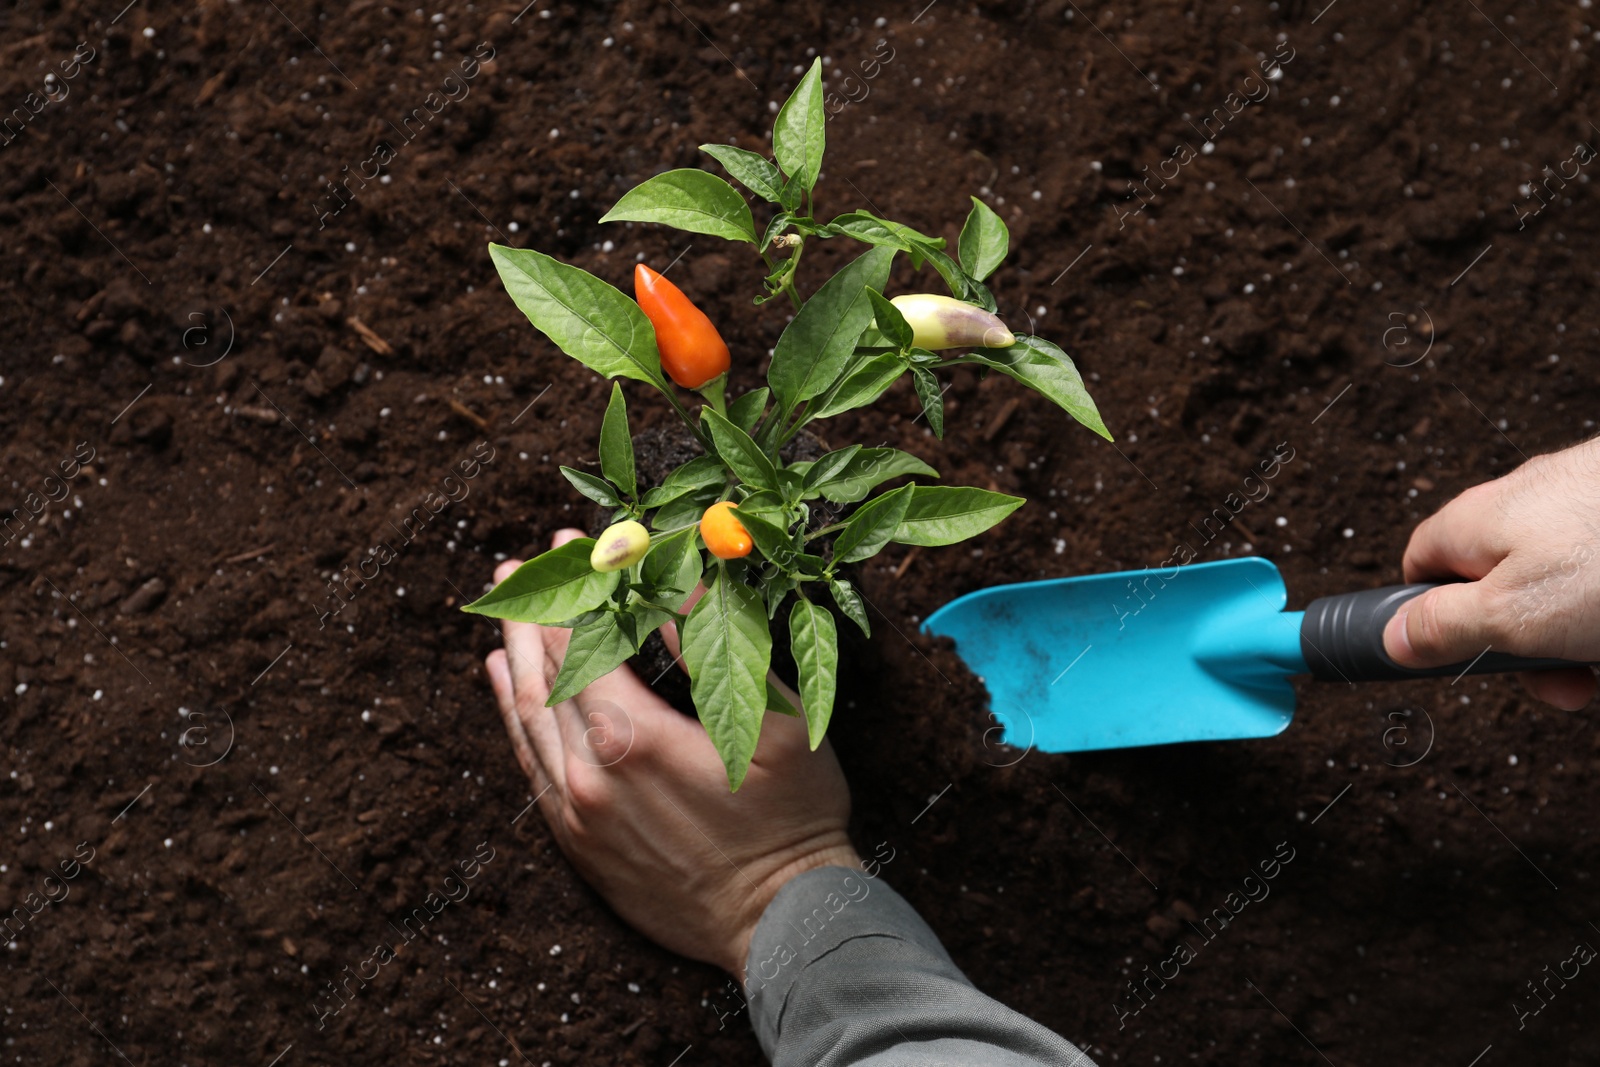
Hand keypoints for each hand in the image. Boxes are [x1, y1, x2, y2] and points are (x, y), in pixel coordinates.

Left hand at [483, 529, 859, 977]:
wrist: (781, 919)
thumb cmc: (792, 815)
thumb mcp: (770, 717)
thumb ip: (711, 645)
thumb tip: (674, 577)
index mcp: (630, 735)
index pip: (583, 638)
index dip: (573, 585)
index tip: (566, 542)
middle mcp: (588, 772)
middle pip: (544, 673)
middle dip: (531, 613)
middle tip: (517, 569)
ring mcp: (577, 812)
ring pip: (529, 719)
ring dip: (516, 658)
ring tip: (505, 614)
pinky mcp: (578, 844)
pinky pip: (531, 766)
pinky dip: (515, 718)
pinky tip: (507, 684)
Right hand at [1382, 439, 1599, 709]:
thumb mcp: (1513, 616)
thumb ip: (1443, 626)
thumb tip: (1389, 636)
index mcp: (1478, 518)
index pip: (1420, 562)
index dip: (1432, 615)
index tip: (1463, 657)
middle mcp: (1528, 499)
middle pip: (1499, 580)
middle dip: (1526, 643)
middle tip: (1566, 682)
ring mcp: (1587, 500)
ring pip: (1564, 582)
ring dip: (1580, 634)